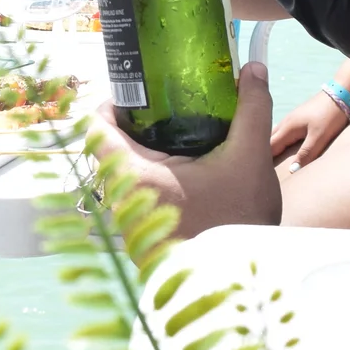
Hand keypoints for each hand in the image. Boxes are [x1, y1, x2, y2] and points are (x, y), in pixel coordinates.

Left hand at [91, 61, 280, 237]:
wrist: (242, 279)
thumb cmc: (239, 221)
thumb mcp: (250, 158)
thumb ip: (251, 109)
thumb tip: (253, 70)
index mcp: (136, 175)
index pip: (96, 129)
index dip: (111, 103)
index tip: (137, 92)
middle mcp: (123, 200)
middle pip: (110, 149)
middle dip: (135, 124)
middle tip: (165, 107)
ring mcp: (132, 223)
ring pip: (123, 174)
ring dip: (145, 153)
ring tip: (177, 136)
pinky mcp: (144, 237)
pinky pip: (136, 196)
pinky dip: (153, 178)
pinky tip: (185, 172)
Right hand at [268, 92, 349, 167]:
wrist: (341, 93)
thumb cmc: (330, 115)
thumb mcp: (319, 136)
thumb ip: (305, 153)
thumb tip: (291, 170)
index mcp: (287, 128)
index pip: (268, 146)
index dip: (262, 159)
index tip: (260, 172)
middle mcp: (285, 123)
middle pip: (267, 140)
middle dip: (262, 153)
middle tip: (261, 169)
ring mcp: (291, 119)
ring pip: (274, 135)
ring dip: (269, 146)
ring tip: (268, 161)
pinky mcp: (298, 118)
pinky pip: (281, 132)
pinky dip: (278, 141)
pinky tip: (281, 148)